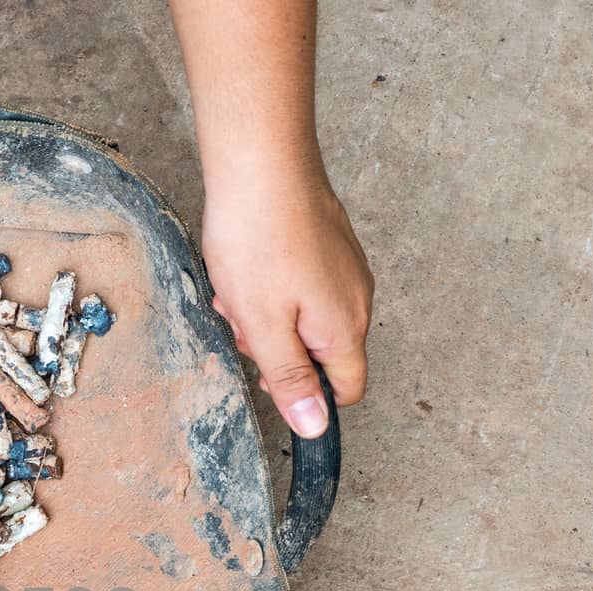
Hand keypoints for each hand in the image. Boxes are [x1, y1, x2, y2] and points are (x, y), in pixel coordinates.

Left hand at [201, 171, 372, 437]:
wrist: (262, 162)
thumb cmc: (259, 241)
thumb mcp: (263, 327)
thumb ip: (290, 380)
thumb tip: (315, 428)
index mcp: (344, 330)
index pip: (346, 391)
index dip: (307, 398)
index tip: (268, 378)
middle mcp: (356, 300)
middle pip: (318, 354)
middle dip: (273, 347)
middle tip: (239, 320)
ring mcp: (346, 268)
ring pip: (303, 317)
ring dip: (264, 314)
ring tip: (235, 286)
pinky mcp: (329, 244)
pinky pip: (300, 285)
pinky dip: (269, 285)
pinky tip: (243, 264)